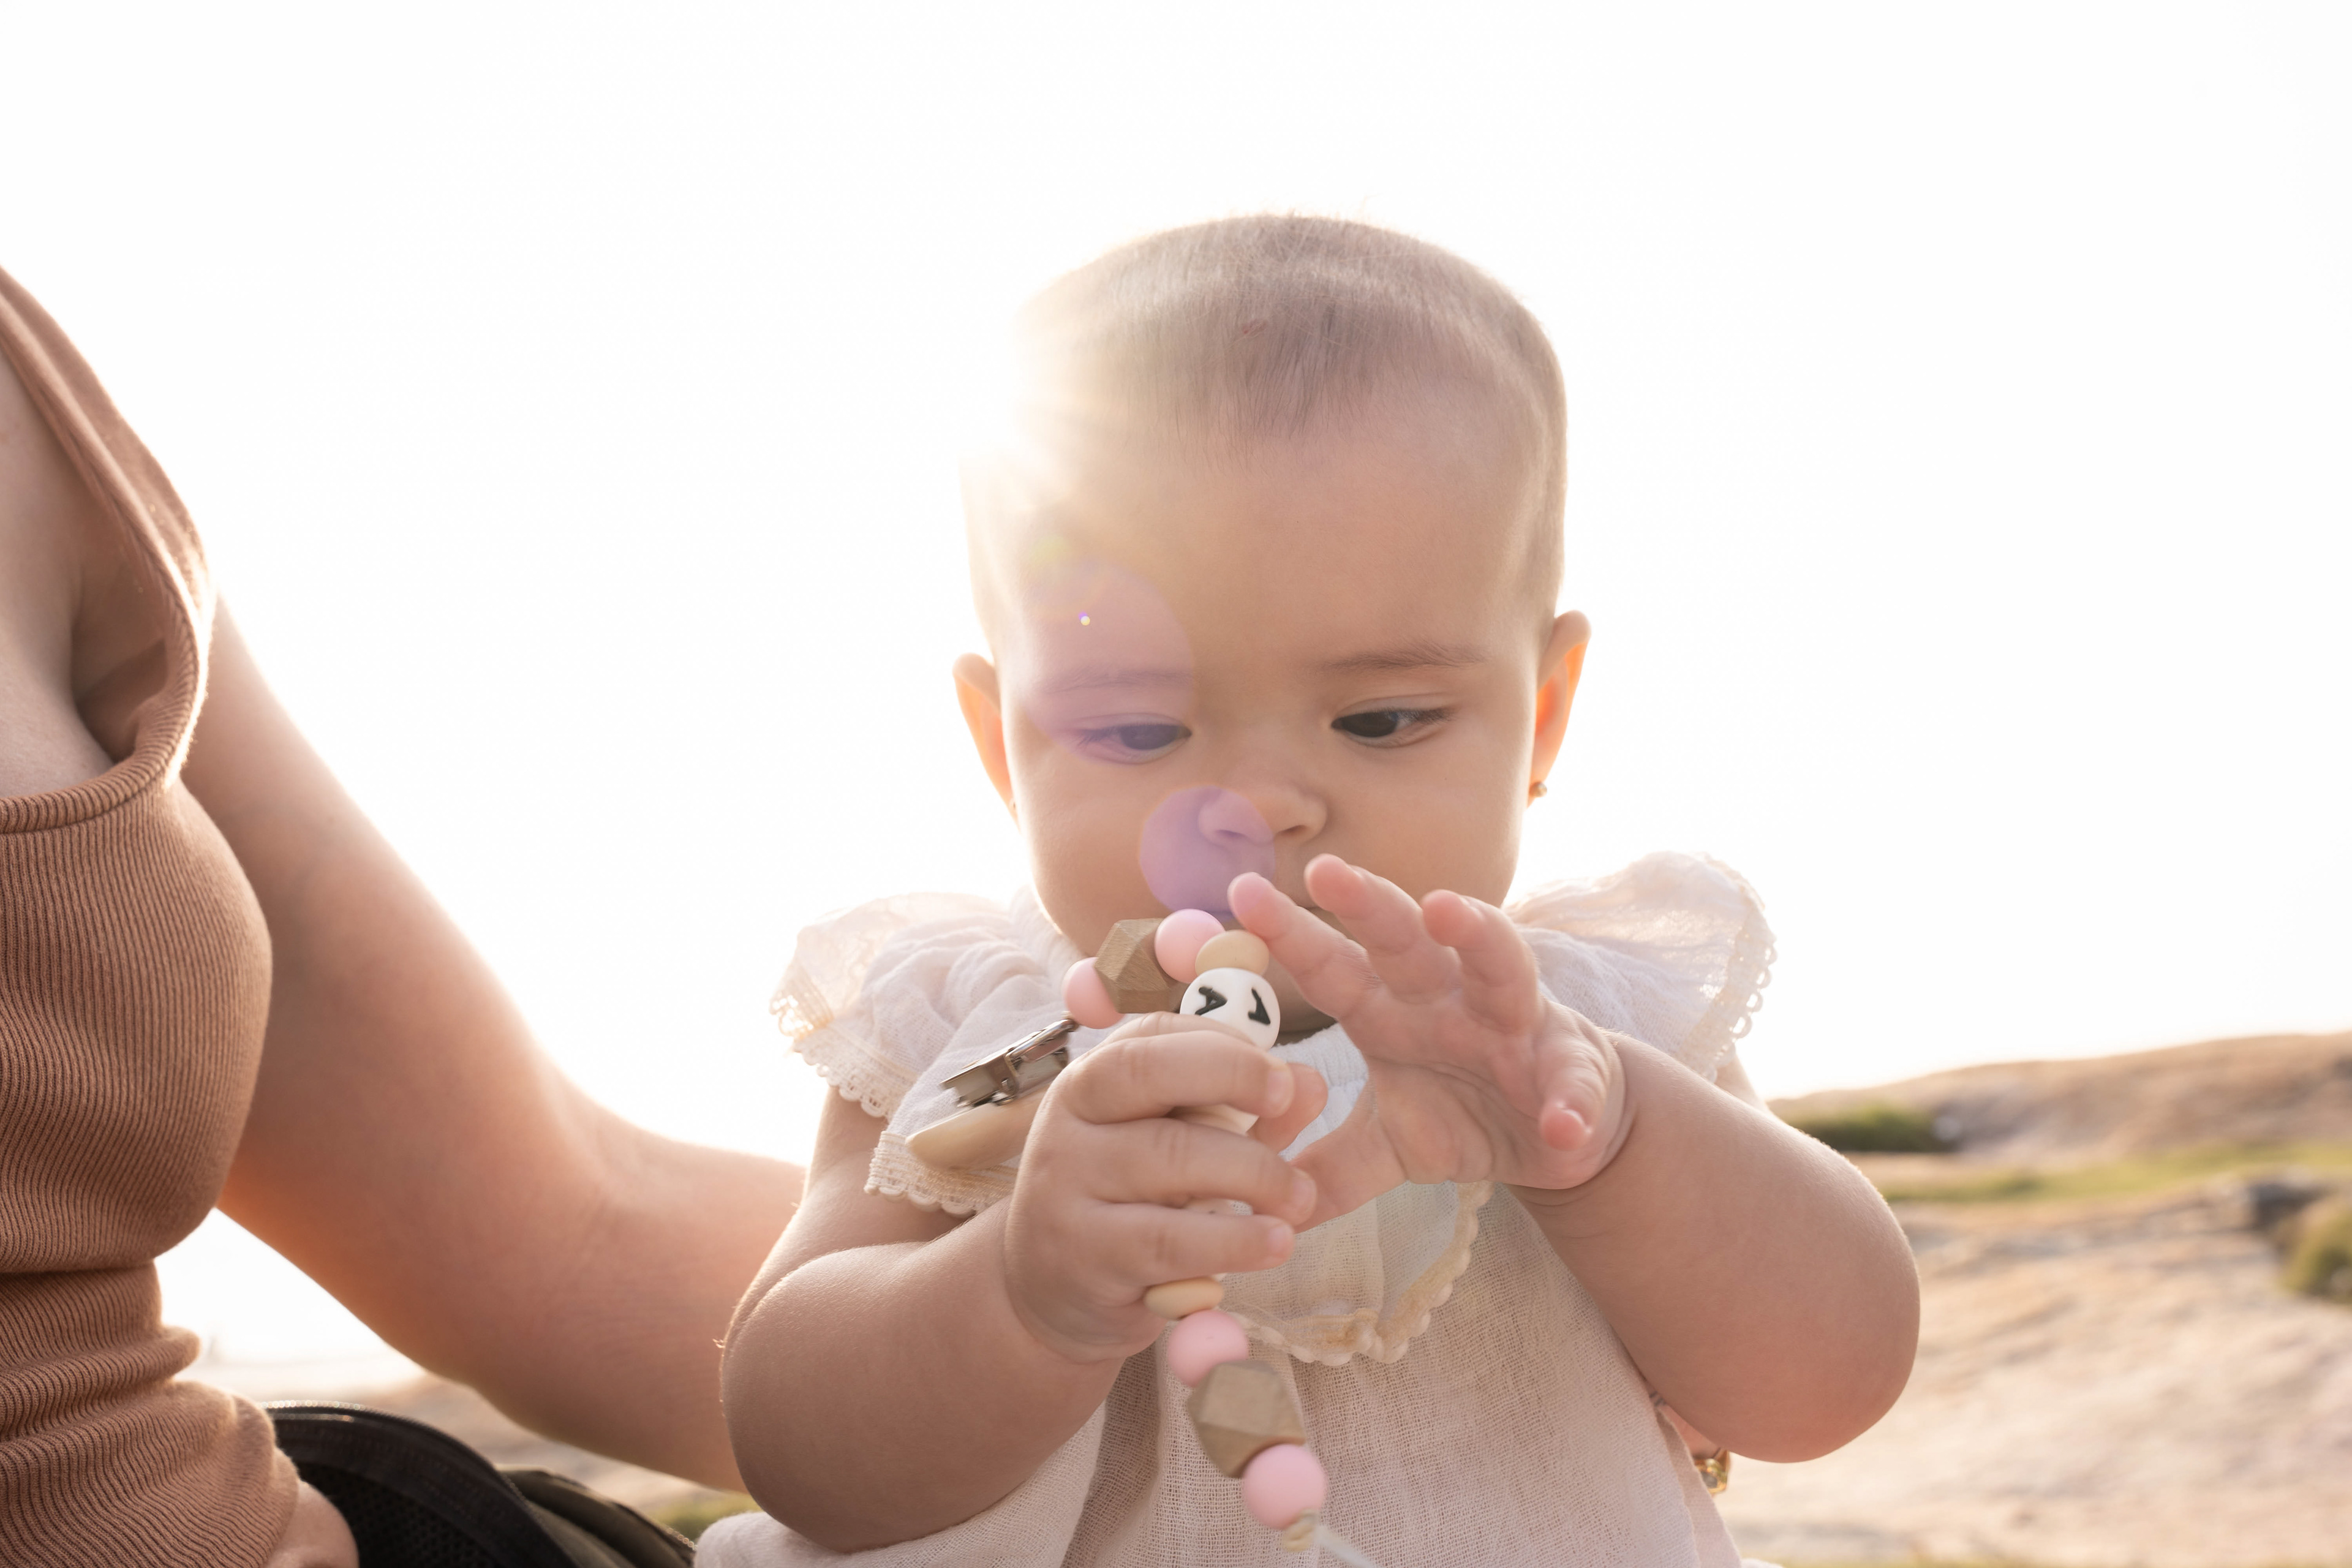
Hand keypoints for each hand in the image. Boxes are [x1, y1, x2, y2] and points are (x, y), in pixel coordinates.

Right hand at [999, 1014, 1325, 1364]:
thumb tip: (1310, 1083)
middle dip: (1234, 1077)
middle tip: (1292, 1101)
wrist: (1049, 1293)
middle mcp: (1068, 1123)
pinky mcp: (1085, 1257)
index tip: (1282, 1071)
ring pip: (1169, 1156)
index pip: (1153, 1035)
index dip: (1224, 1042)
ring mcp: (1067, 1188)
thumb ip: (1242, 1115)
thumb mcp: (1184, 1150)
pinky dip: (1234, 1240)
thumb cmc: (1131, 1207)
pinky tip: (1274, 1244)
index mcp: (1091, 1082)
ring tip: (1300, 1198)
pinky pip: (1169, 1239)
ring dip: (1254, 1173)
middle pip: (1148, 1073)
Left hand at [1231, 855, 1629, 1222]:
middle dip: (1366, 902)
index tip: (1240, 894)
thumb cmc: (1463, 1113)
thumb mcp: (1389, 1146)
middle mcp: (1448, 1000)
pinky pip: (1571, 1080)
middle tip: (1324, 870)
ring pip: (1498, 965)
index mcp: (1390, 1013)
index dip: (1289, 933)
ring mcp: (1514, 1024)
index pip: (1332, 967)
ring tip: (1447, 910)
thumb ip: (1331, 1170)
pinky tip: (1563, 1123)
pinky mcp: (1572, 1066)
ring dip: (1476, 934)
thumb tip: (1265, 1211)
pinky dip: (1570, 1100)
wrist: (1561, 1130)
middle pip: (1404, 940)